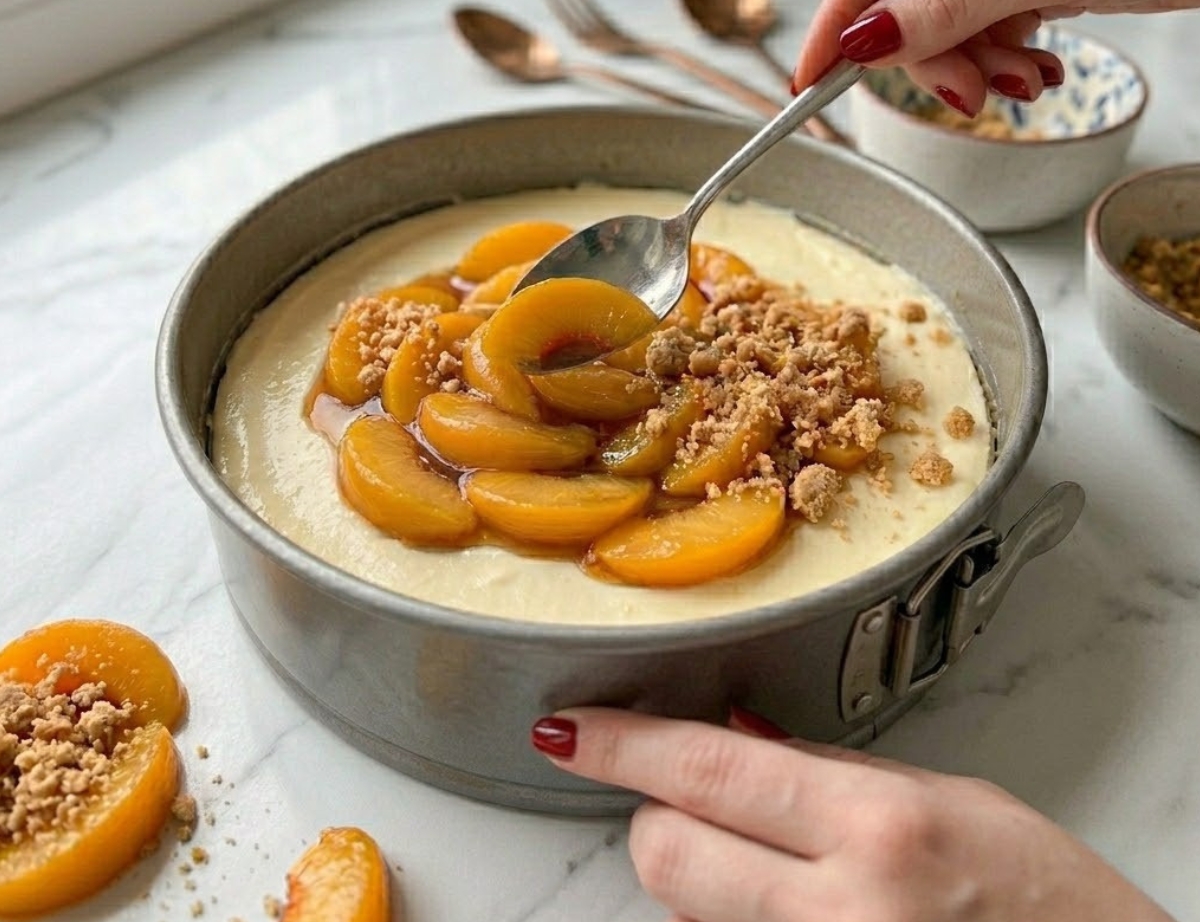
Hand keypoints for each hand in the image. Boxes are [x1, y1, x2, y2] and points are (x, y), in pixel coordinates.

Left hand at [531, 707, 1175, 921]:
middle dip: (660, 819)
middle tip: (695, 801)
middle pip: (664, 856)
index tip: (564, 729)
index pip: (706, 771)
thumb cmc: (1047, 903)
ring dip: (703, 880)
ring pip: (685, 918)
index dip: (620, 744)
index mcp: (876, 829)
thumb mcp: (946, 800)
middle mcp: (839, 915)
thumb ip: (828, 769)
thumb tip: (733, 735)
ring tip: (775, 867)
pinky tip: (794, 910)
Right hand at [794, 0, 1199, 115]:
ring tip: (1023, 78)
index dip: (844, 17)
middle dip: (936, 53)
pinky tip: (1037, 67)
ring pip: (945, 19)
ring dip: (976, 62)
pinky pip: (984, 26)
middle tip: (968, 94)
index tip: (811, 76)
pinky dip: (1003, 58)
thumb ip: (952, 4)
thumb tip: (866, 40)